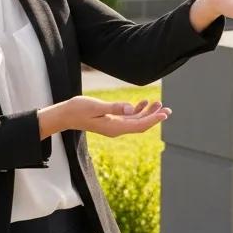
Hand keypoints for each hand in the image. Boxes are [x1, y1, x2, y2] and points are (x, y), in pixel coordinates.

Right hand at [38, 96, 169, 138]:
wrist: (65, 115)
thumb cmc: (78, 109)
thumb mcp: (97, 106)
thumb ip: (114, 107)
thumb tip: (131, 108)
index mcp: (114, 128)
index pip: (139, 125)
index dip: (153, 119)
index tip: (164, 113)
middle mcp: (116, 129)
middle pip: (140, 125)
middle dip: (154, 117)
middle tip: (167, 109)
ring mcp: (114, 126)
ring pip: (136, 121)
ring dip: (147, 113)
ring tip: (158, 103)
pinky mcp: (111, 121)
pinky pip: (128, 119)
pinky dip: (137, 111)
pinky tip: (142, 103)